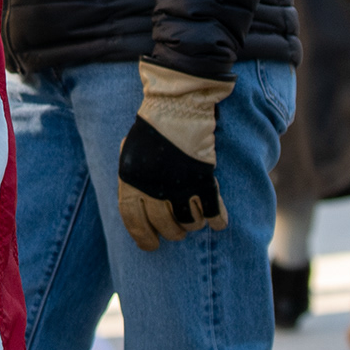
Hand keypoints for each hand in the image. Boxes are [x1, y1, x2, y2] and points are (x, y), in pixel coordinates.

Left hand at [116, 62, 232, 249]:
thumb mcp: (130, 151)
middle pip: (163, 224)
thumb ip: (133, 177)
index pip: (133, 220)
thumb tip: (138, 204)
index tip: (151, 246)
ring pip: (188, 221)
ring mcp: (177, 183)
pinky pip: (211, 210)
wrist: (177, 103)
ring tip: (196, 221)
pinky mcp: (201, 178)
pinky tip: (219, 223)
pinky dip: (217, 220)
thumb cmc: (153, 125)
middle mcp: (151, 186)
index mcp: (130, 179)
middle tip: (178, 232)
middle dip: (172, 232)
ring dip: (193, 224)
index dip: (142, 237)